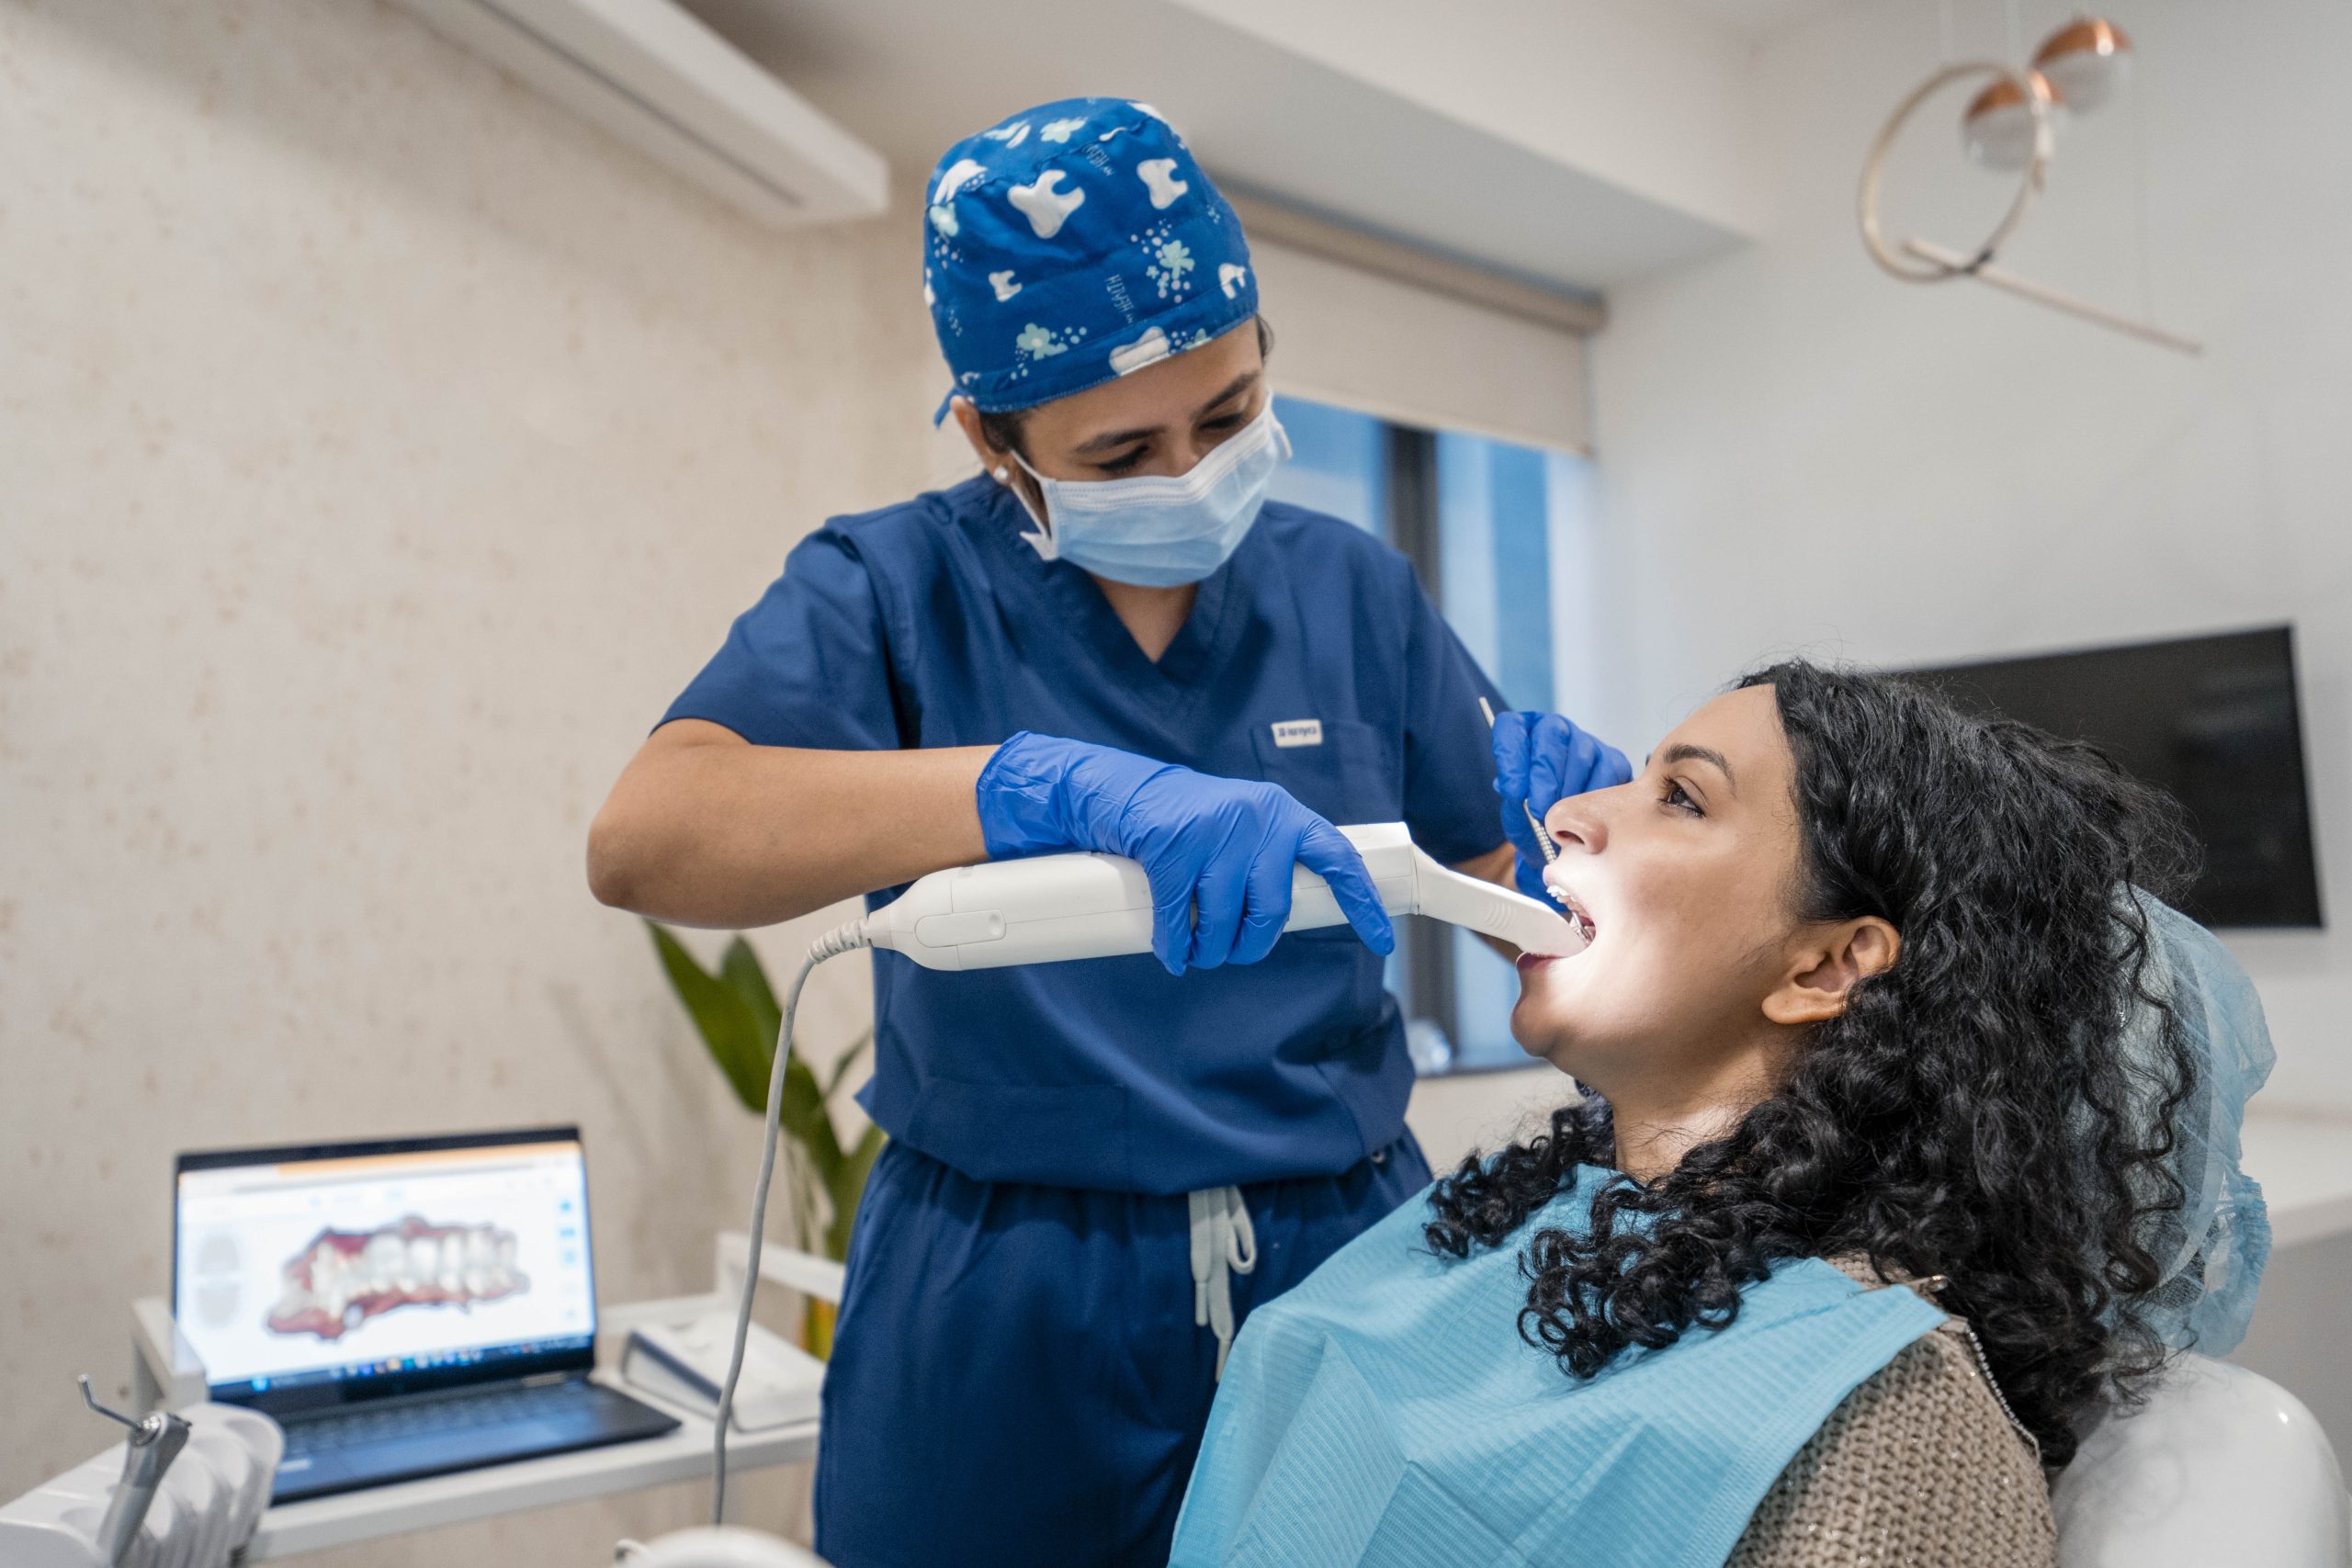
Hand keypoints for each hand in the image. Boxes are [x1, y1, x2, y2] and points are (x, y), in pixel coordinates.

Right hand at [975, 732, 1395, 974]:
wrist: (1122, 789)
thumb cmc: (1189, 821)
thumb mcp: (1243, 829)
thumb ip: (1269, 861)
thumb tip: (1283, 922)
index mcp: (1285, 815)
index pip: (1337, 859)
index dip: (1362, 902)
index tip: (1382, 941)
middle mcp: (1257, 818)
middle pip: (1271, 910)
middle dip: (1251, 945)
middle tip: (1231, 952)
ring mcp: (1213, 830)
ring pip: (1224, 920)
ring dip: (1210, 952)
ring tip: (1198, 953)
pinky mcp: (1170, 845)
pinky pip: (1181, 917)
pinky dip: (1176, 946)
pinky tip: (1174, 955)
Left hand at [1491, 711, 1632, 899]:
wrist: (1558, 837)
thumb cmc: (1529, 818)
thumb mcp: (1513, 812)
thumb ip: (1513, 801)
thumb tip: (1522, 795)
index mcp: (1520, 732)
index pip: (1511, 726)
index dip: (1511, 756)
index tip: (1512, 791)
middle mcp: (1553, 729)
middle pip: (1552, 734)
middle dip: (1544, 775)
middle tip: (1539, 809)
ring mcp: (1586, 742)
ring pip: (1581, 755)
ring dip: (1570, 791)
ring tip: (1561, 819)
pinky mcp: (1613, 760)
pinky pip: (1608, 773)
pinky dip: (1596, 799)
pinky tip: (1585, 816)